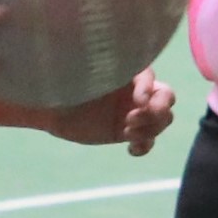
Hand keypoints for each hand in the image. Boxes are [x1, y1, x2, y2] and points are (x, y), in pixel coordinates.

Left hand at [43, 67, 175, 155]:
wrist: (51, 107)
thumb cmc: (64, 84)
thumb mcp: (83, 74)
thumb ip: (104, 72)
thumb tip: (120, 67)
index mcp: (128, 72)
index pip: (151, 78)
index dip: (148, 89)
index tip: (137, 102)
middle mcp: (136, 90)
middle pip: (167, 98)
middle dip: (157, 111)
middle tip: (131, 120)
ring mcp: (134, 111)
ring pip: (162, 120)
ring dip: (150, 129)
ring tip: (125, 133)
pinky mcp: (126, 132)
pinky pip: (149, 140)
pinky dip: (145, 146)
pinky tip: (131, 150)